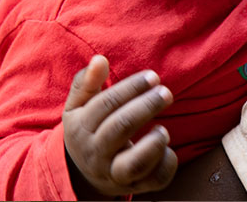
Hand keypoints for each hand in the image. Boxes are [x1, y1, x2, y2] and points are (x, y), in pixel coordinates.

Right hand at [63, 55, 177, 197]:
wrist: (82, 173)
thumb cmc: (86, 129)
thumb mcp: (77, 107)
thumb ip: (85, 83)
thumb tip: (99, 60)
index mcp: (81, 129)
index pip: (105, 105)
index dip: (131, 88)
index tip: (152, 76)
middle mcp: (95, 153)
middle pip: (119, 129)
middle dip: (145, 107)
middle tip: (165, 93)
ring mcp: (114, 173)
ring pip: (133, 164)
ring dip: (152, 144)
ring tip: (165, 128)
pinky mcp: (134, 186)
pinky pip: (153, 181)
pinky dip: (166, 165)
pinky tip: (168, 148)